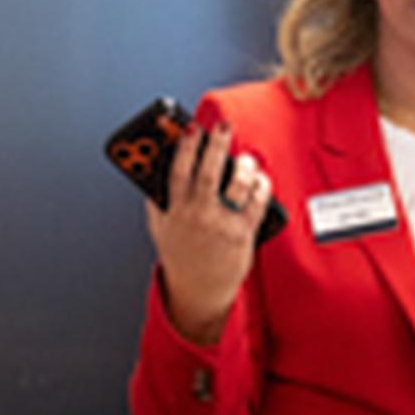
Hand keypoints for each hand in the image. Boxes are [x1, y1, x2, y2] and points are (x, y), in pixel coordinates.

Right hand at [148, 123, 267, 342]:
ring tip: (244, 157)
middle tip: (223, 125)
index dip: (184, 148)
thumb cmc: (181, 254)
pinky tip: (260, 178)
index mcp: (175, 211)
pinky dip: (261, 186)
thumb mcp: (160, 227)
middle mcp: (198, 215)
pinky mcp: (243, 233)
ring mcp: (222, 224)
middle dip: (216, 145)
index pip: (178, 172)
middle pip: (208, 172)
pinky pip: (257, 202)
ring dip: (243, 165)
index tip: (190, 128)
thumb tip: (153, 166)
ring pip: (237, 185)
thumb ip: (157, 199)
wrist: (199, 289)